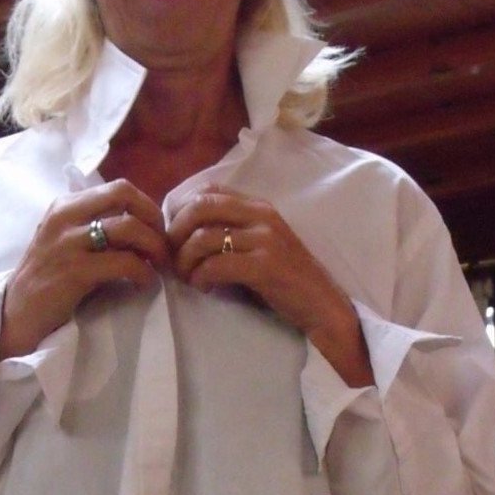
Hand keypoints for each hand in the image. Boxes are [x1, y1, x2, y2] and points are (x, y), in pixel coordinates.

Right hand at [0, 179, 169, 358]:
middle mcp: (65, 216)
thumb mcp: (66, 241)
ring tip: (157, 266)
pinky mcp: (75, 271)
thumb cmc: (48, 280)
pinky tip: (144, 283)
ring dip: (153, 247)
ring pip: (128, 227)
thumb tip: (142, 225)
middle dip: (153, 219)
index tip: (156, 232)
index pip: (119, 189)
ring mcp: (68, 242)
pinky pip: (124, 262)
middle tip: (162, 246)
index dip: (147, 207)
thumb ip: (95, 226)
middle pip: (125, 194)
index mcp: (65, 205)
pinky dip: (143, 272)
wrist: (17, 315)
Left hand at [168, 185, 372, 386]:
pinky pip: (216, 265)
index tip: (174, 236)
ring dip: (185, 261)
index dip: (181, 209)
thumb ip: (232, 231)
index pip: (208, 190)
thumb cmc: (286, 279)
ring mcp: (265, 239)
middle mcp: (261, 216)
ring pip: (203, 238)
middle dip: (176, 233)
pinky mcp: (264, 266)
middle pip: (199, 207)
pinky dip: (201, 277)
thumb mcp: (260, 244)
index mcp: (258, 206)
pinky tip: (204, 288)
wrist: (322, 305)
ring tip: (188, 278)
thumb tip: (185, 232)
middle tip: (173, 258)